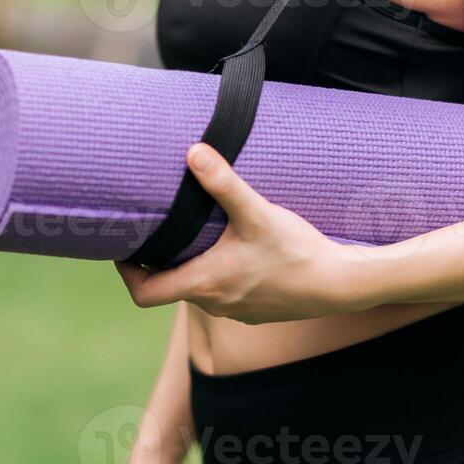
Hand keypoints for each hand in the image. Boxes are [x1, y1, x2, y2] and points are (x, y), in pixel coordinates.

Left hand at [116, 144, 360, 323]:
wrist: (340, 285)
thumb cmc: (297, 252)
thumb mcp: (257, 213)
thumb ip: (223, 183)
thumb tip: (192, 152)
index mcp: (204, 283)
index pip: (144, 292)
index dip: (126, 272)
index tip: (123, 247)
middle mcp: (214, 303)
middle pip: (167, 289)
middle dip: (156, 262)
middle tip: (153, 230)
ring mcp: (234, 311)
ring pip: (196, 290)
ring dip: (187, 266)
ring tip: (189, 234)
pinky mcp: (254, 310)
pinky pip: (222, 295)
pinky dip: (215, 274)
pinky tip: (230, 250)